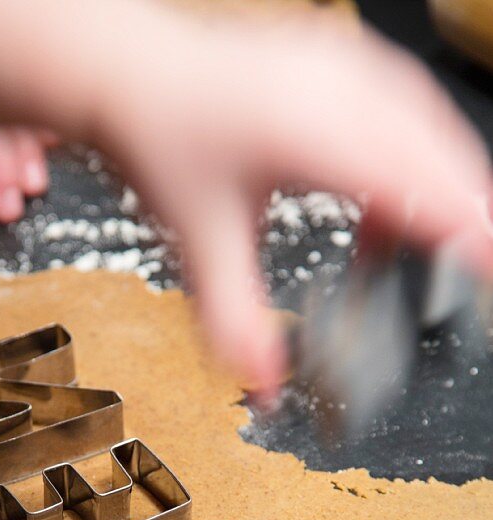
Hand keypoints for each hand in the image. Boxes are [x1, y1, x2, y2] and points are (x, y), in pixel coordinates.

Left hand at [102, 8, 492, 395]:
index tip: (489, 264)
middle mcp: (336, 86)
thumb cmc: (162, 141)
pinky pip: (407, 111)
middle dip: (467, 213)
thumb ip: (235, 319)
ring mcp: (345, 65)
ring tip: (448, 246)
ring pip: (429, 127)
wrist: (134, 77)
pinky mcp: (346, 63)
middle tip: (480, 271)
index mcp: (306, 129)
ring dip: (444, 186)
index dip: (461, 226)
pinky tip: (396, 207)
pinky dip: (419, 159)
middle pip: (435, 152)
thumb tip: (266, 385)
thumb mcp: (197, 241)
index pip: (410, 183)